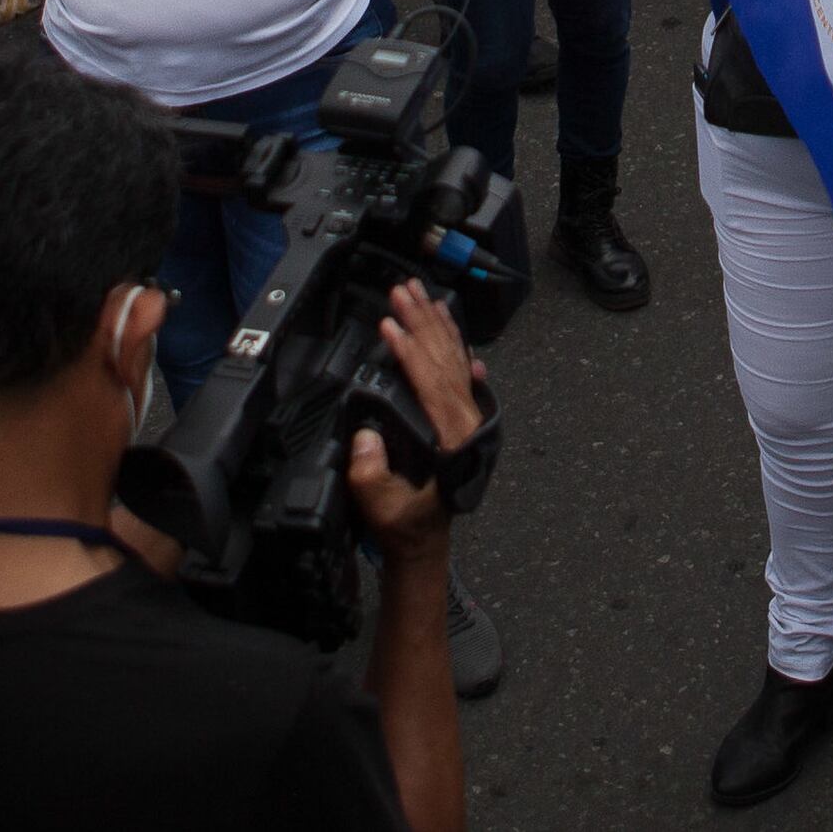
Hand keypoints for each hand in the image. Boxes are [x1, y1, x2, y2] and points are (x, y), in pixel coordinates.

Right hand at [342, 282, 491, 560]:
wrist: (425, 543)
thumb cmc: (405, 526)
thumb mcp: (383, 510)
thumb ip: (372, 477)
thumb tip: (364, 438)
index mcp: (453, 441)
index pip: (431, 384)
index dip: (409, 352)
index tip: (389, 325)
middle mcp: (467, 424)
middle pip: (445, 361)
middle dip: (422, 322)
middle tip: (401, 291)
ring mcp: (468, 419)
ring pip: (454, 359)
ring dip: (435, 323)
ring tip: (420, 293)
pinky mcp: (462, 418)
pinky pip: (460, 370)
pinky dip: (453, 342)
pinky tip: (448, 323)